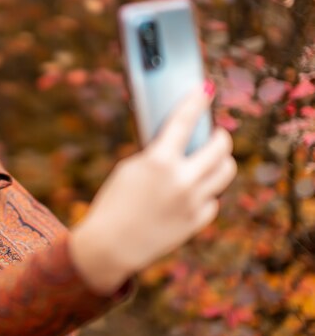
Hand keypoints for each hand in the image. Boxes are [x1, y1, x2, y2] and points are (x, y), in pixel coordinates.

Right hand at [69, 85, 236, 293]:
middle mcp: (182, 180)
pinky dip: (205, 193)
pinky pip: (212, 201)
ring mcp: (192, 202)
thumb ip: (156, 155)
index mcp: (159, 162)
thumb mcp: (130, 168)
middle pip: (220, 148)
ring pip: (225, 173)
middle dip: (221, 137)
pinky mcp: (196, 222)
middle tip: (217, 135)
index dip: (196, 101)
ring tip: (213, 160)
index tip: (206, 90)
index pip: (184, 121)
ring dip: (222, 162)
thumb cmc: (113, 203)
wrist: (110, 246)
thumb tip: (178, 145)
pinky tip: (193, 193)